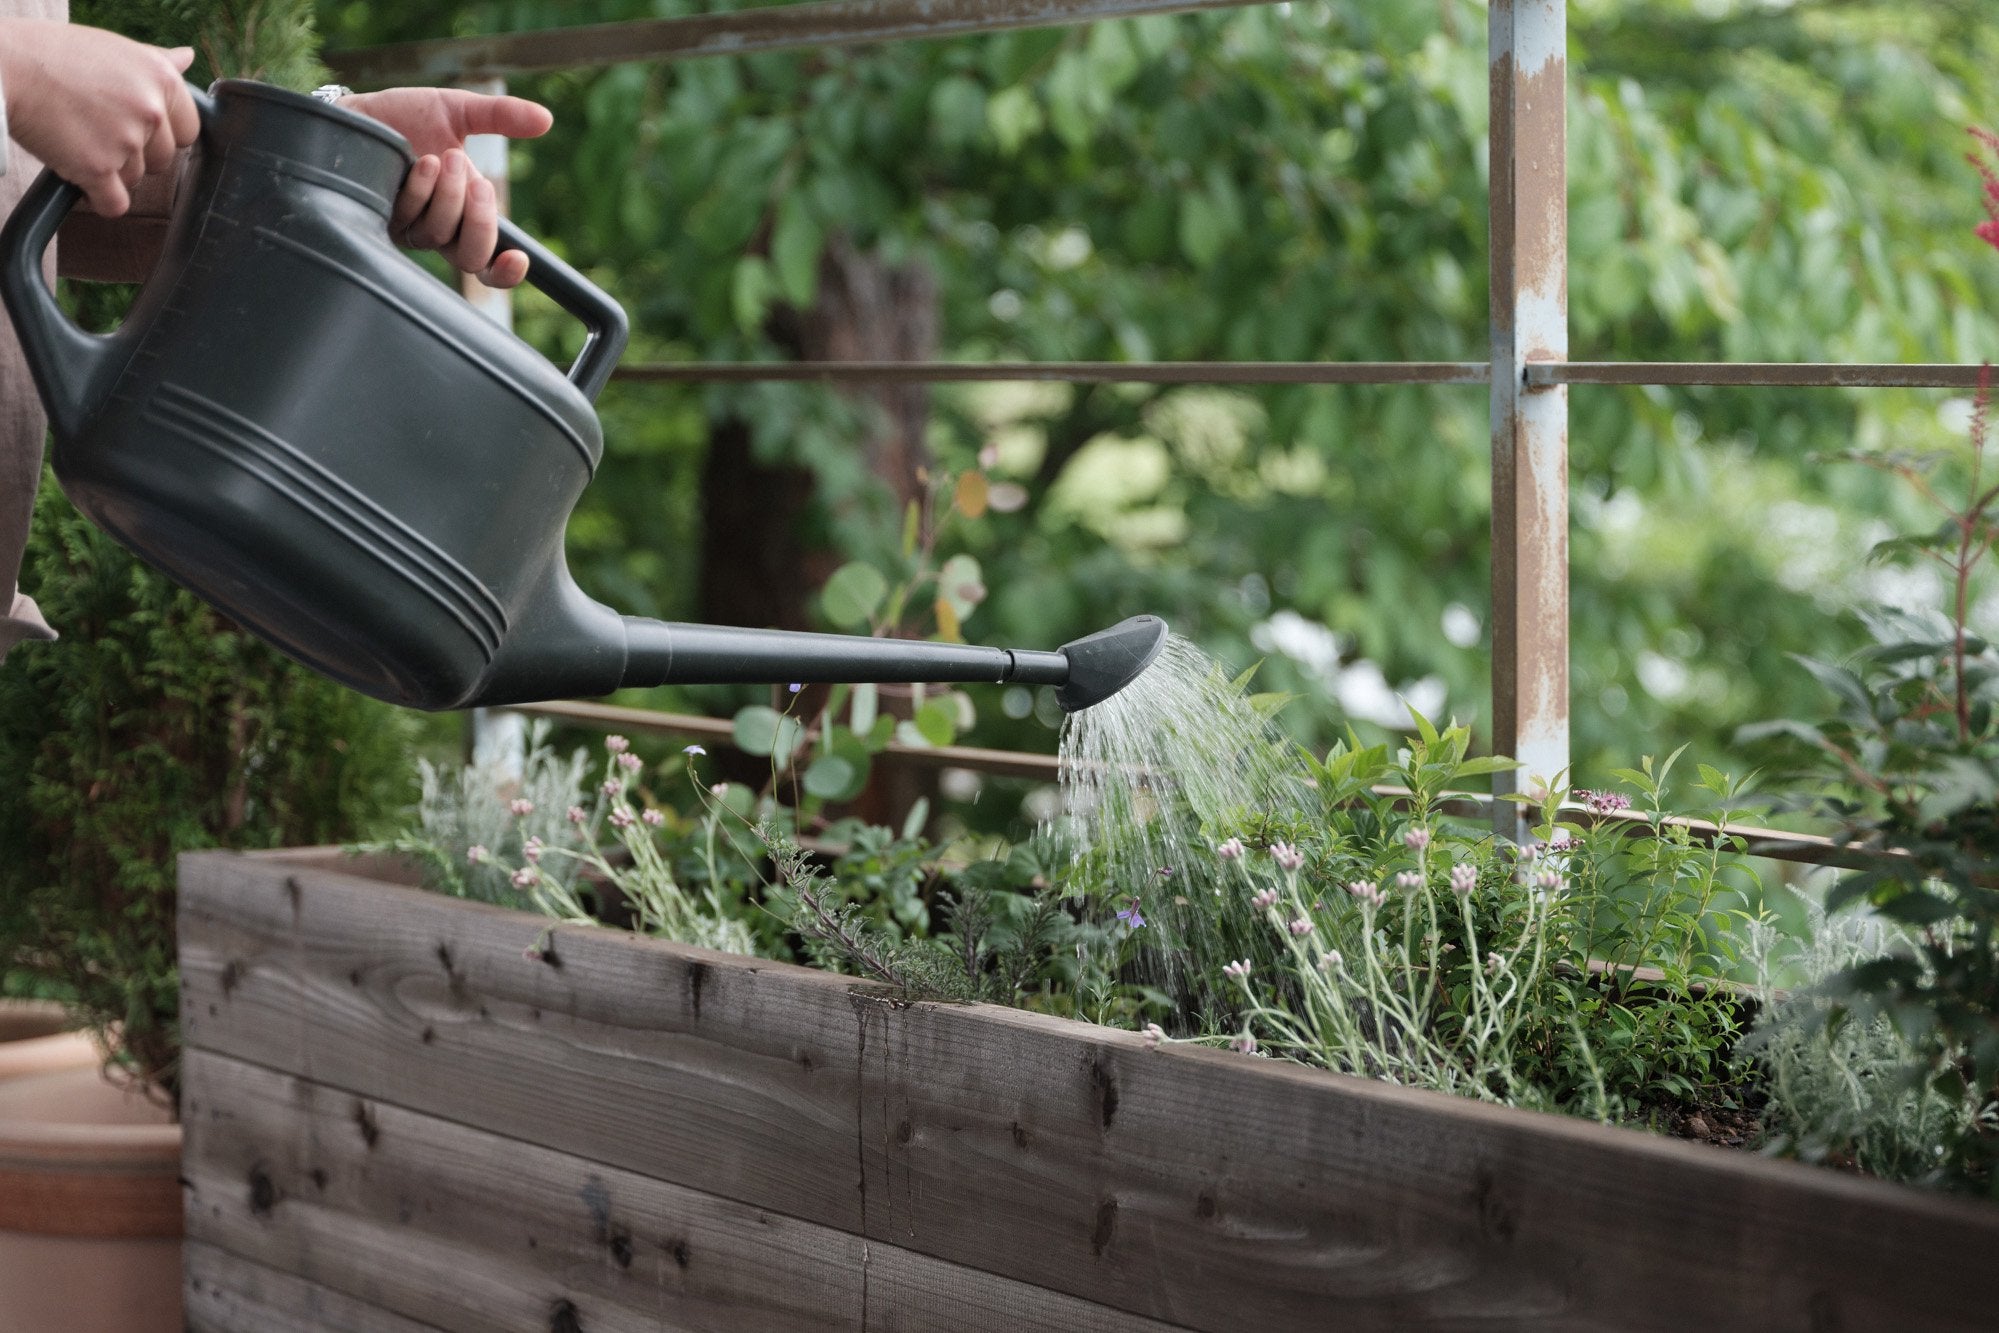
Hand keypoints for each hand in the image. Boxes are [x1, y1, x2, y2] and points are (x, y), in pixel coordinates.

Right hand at [0, 20, 200, 217]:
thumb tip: (186, 58)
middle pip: (161, 159)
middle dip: (134, 154)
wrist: (5, 68)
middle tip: (97, 130)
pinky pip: (115, 204)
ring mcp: (126, 140)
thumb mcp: (114, 48)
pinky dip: (99, 199)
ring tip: (79, 141)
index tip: (133, 125)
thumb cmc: (54, 56)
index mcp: (162, 79)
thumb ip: (156, 61)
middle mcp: (151, 109)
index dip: (161, 134)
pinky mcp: (99, 168)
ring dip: (110, 171)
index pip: (187, 129)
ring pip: (134, 179)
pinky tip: (82, 179)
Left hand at [337, 87, 552, 288]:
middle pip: (471, 259)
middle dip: (481, 222)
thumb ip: (501, 116)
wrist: (354, 112)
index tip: (518, 257)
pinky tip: (417, 163)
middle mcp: (437, 230)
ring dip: (448, 195)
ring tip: (444, 157)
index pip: (489, 262)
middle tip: (480, 184)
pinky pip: (410, 217)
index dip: (506, 271)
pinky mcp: (380, 220)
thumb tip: (546, 119)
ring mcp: (408, 228)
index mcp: (463, 216)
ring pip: (440, 234)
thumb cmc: (404, 117)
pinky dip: (421, 189)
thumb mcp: (457, 111)